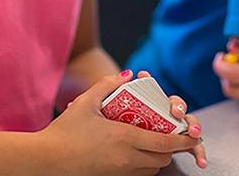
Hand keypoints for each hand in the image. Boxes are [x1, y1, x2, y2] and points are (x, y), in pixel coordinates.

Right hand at [43, 71, 203, 174]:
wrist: (45, 162)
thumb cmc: (64, 131)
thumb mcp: (86, 103)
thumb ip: (107, 84)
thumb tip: (127, 74)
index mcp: (124, 138)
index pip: (165, 142)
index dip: (184, 140)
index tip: (193, 135)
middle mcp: (126, 159)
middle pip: (163, 158)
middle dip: (170, 148)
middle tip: (169, 135)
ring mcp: (119, 173)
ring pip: (152, 169)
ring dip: (157, 157)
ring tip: (151, 143)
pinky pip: (138, 175)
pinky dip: (143, 166)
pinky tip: (133, 154)